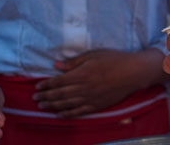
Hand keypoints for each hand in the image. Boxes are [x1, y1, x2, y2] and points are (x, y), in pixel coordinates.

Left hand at [33, 49, 162, 117]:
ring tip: (42, 106)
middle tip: (35, 99)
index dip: (46, 85)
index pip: (58, 81)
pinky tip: (59, 114)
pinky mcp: (97, 105)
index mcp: (81, 74)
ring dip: (52, 106)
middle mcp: (83, 88)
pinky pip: (79, 112)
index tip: (37, 86)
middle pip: (60, 94)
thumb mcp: (93, 55)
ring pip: (66, 104)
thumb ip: (74, 62)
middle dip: (46, 96)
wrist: (134, 72)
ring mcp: (90, 98)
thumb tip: (56, 65)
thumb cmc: (114, 60)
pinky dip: (67, 114)